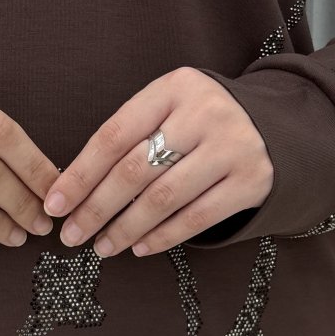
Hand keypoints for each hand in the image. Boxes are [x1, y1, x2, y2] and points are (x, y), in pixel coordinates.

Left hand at [42, 67, 273, 256]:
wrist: (279, 126)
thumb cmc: (202, 121)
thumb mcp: (170, 108)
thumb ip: (130, 136)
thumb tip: (73, 186)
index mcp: (174, 88)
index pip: (114, 135)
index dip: (80, 173)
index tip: (56, 203)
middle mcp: (205, 113)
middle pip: (135, 170)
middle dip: (96, 208)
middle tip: (71, 234)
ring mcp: (232, 147)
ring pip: (163, 198)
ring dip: (126, 228)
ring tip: (102, 246)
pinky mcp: (252, 181)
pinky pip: (197, 218)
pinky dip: (163, 237)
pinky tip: (140, 247)